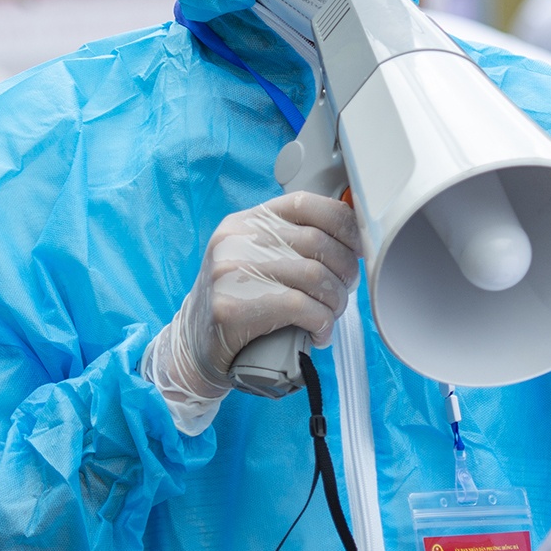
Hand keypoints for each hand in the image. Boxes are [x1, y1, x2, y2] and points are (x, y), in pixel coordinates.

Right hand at [144, 194, 361, 426]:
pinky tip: (319, 334)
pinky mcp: (232, 307)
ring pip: (314, 276)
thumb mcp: (256, 260)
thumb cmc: (237, 303)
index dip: (343, 223)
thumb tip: (352, 242)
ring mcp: (230, 272)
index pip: (304, 203)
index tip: (357, 249)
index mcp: (245, 222)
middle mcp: (236, 239)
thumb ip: (291, 244)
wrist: (193, 347)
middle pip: (316, 243)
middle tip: (342, 295)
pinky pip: (300, 307)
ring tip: (330, 317)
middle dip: (344, 273)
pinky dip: (322, 323)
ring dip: (335, 303)